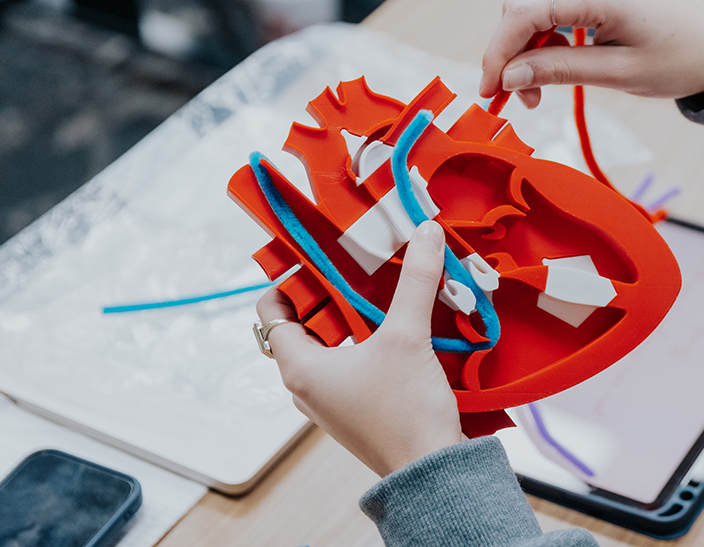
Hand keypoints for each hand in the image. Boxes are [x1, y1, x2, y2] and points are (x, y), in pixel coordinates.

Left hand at [256, 220, 462, 476]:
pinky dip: (363, 343)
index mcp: (300, 367)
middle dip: (328, 294)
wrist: (431, 472)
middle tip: (356, 266)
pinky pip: (347, 366)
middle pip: (302, 325)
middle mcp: (305, 386)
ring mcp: (329, 401)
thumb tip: (424, 232)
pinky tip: (395, 328)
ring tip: (378, 291)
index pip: (271, 312)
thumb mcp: (408, 336)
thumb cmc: (405, 411)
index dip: (289, 281)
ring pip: (327, 346)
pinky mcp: (353, 410)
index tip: (318, 258)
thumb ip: (416, 280)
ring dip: (349, 319)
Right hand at [479, 0, 703, 106]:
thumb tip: (508, 77)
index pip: (523, 13)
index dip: (497, 53)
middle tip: (524, 96)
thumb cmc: (680, 60)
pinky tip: (556, 53)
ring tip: (540, 77)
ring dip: (522, 35)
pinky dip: (540, 22)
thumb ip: (559, 71)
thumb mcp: (619, 75)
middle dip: (509, 49)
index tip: (490, 92)